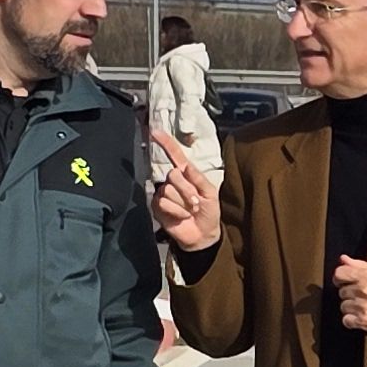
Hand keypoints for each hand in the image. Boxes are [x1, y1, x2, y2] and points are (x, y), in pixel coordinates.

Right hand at [151, 136, 220, 252]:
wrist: (202, 235)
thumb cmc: (209, 213)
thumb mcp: (211, 194)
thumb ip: (199, 179)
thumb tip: (185, 167)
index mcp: (187, 175)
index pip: (175, 155)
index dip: (166, 143)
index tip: (155, 131)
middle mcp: (173, 182)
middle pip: (173, 175)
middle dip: (187, 190)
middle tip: (196, 203)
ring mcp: (163, 194)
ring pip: (168, 191)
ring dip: (183, 204)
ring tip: (190, 211)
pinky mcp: (157, 207)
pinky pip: (163, 203)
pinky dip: (176, 211)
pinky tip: (182, 216)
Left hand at [331, 255, 366, 336]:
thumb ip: (360, 265)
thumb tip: (343, 259)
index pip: (340, 274)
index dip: (340, 279)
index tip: (343, 283)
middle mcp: (364, 290)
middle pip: (342, 292)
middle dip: (350, 295)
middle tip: (364, 297)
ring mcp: (364, 306)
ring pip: (344, 307)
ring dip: (352, 308)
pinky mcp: (365, 321)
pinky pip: (346, 320)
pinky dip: (352, 321)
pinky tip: (363, 317)